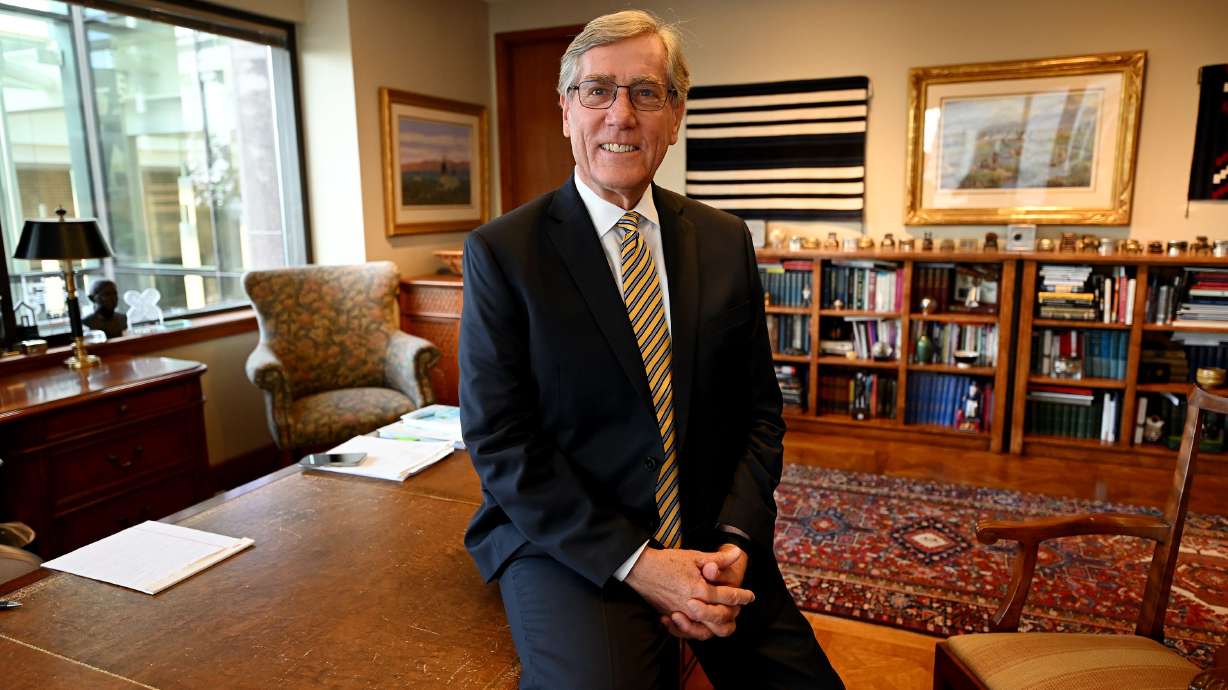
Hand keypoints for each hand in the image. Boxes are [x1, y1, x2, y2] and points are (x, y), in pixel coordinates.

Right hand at [624, 547, 753, 639]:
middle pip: (719, 617)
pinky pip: (687, 633)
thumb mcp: (694, 556)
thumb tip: (737, 553)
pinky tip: (703, 625)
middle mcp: (691, 605)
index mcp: (698, 588)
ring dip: (718, 627)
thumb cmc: (667, 561)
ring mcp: (680, 614)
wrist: (641, 570)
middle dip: (733, 612)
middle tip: (739, 607)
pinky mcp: (671, 618)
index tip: (750, 596)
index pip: (727, 596)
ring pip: (705, 631)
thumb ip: (717, 559)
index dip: (741, 596)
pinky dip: (697, 632)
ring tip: (725, 620)